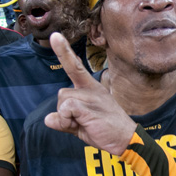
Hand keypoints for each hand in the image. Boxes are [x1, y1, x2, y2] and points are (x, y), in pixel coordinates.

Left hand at [45, 33, 136, 155]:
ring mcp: (91, 97)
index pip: (75, 67)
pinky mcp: (88, 106)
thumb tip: (49, 119)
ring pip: (62, 100)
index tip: (55, 36)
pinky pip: (65, 109)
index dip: (64, 52)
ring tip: (85, 123)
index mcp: (91, 89)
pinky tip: (82, 125)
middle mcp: (91, 89)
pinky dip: (65, 120)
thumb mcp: (81, 124)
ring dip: (66, 116)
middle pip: (62, 92)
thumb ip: (65, 119)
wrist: (126, 140)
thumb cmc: (105, 130)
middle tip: (82, 121)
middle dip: (64, 109)